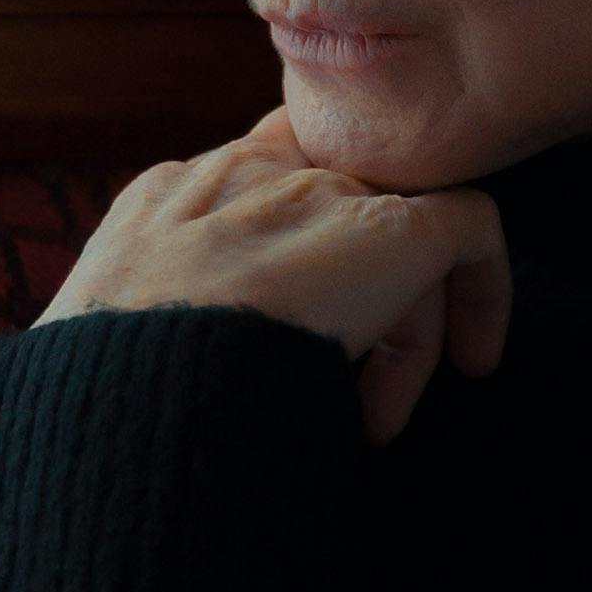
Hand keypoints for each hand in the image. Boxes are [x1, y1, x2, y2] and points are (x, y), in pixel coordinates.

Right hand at [38, 114, 510, 442]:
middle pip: (329, 210)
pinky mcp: (386, 232)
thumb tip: (191, 365)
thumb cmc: (110, 408)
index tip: (297, 326)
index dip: (289, 248)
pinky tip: (473, 357)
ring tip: (376, 416)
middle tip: (348, 400)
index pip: (253, 184)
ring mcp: (316, 196)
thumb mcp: (110, 341)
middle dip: (346, 306)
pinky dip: (482, 290)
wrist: (135, 405)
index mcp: (164, 197)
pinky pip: (468, 228)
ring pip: (390, 231)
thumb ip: (160, 313)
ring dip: (397, 327)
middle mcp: (242, 175)